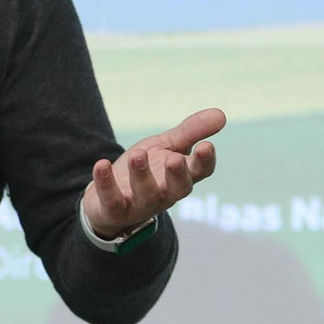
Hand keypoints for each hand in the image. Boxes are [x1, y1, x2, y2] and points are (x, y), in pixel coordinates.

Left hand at [81, 108, 224, 238]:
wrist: (110, 199)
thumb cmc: (147, 169)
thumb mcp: (166, 146)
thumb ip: (191, 132)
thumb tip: (221, 114)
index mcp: (180, 176)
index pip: (199, 172)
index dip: (204, 162)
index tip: (207, 146)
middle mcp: (164, 193)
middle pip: (177, 189)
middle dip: (178, 175)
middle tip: (176, 159)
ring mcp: (140, 204)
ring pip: (146, 194)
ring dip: (142, 175)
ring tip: (138, 154)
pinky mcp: (114, 209)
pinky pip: (112, 200)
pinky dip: (106, 183)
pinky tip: (102, 165)